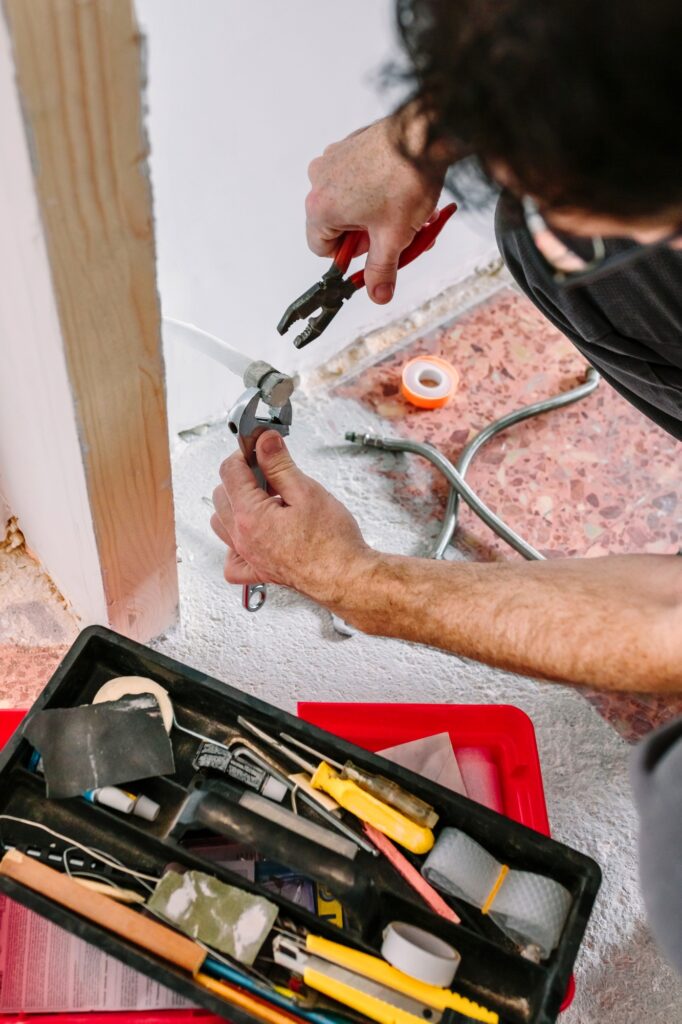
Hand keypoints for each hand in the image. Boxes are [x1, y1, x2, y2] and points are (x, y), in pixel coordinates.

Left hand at [211, 431, 375, 606]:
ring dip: (235, 506)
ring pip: (222, 523)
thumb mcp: (306, 491)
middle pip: (222, 495)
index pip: (230, 471)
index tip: (259, 449)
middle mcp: (243, 537)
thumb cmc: (332, 543)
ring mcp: (249, 556)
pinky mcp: (259, 571)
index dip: (245, 454)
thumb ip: (279, 464)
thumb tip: (264, 443)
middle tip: (268, 472)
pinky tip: (252, 534)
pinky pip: (232, 558)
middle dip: (241, 478)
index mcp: (250, 515)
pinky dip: (235, 544)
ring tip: (263, 500)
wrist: (345, 578)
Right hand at [306, 117, 444, 303]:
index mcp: (321, 207)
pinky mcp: (351, 145)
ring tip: (408, 213)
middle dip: (371, 235)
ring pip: (353, 203)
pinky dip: (378, 191)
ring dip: (378, 214)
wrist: (426, 133)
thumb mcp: (393, 238)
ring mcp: (335, 159)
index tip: (373, 253)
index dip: (351, 256)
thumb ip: (381, 271)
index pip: (322, 249)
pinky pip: (359, 179)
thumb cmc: (405, 179)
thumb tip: (377, 294)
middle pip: (340, 226)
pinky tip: (403, 191)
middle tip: (398, 235)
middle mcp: (320, 181)